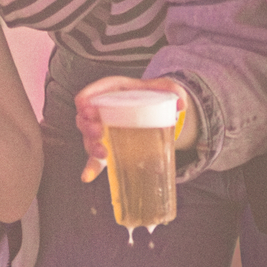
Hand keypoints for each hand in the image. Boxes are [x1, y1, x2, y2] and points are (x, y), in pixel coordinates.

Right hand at [74, 74, 194, 165]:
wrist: (155, 109)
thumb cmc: (153, 95)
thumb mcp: (164, 89)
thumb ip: (174, 91)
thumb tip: (181, 104)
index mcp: (112, 91)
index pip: (93, 92)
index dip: (86, 99)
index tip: (86, 107)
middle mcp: (102, 110)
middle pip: (85, 117)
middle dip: (87, 125)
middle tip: (97, 130)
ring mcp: (102, 129)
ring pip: (88, 137)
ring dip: (91, 145)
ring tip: (103, 152)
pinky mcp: (106, 145)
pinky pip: (94, 158)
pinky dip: (91, 168)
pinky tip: (88, 177)